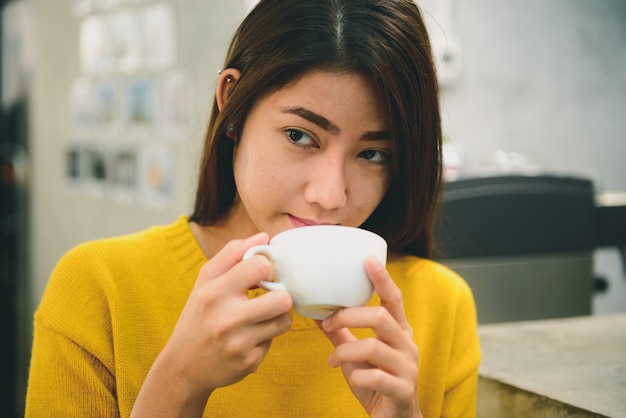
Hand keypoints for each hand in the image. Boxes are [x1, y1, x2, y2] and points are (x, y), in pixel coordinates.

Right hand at [132, 233, 292, 416]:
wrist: (182, 368)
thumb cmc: (197, 318)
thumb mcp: (204, 282)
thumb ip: (232, 254)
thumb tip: (263, 238)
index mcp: (215, 292)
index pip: (260, 266)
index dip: (266, 267)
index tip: (259, 274)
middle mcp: (227, 318)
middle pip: (282, 299)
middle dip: (278, 296)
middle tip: (267, 298)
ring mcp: (240, 343)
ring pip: (284, 321)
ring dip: (275, 318)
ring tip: (259, 317)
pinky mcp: (250, 362)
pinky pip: (273, 342)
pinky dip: (264, 339)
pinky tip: (247, 338)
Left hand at [317, 257, 421, 417]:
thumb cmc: (376, 382)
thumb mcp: (358, 355)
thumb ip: (342, 334)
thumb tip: (317, 313)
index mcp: (399, 332)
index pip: (394, 299)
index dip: (382, 279)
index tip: (367, 260)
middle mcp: (408, 345)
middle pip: (381, 317)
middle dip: (349, 316)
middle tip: (328, 324)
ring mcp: (408, 368)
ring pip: (374, 347)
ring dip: (345, 351)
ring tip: (331, 360)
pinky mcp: (402, 390)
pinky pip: (375, 377)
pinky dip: (356, 376)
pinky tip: (350, 379)